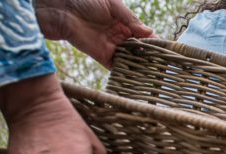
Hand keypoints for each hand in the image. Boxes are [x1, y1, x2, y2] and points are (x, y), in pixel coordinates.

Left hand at [35, 0, 153, 67]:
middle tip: (164, 64)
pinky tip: (139, 76)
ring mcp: (111, 46)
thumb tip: (150, 32)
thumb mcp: (112, 4)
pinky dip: (127, 71)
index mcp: (124, 21)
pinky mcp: (101, 56)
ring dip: (141, 64)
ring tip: (156, 72)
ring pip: (131, 58)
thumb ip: (130, 19)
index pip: (144, 34)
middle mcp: (119, 35)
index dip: (154, 41)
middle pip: (139, 48)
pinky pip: (117, 66)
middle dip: (151, 55)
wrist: (59, 7)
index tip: (166, 49)